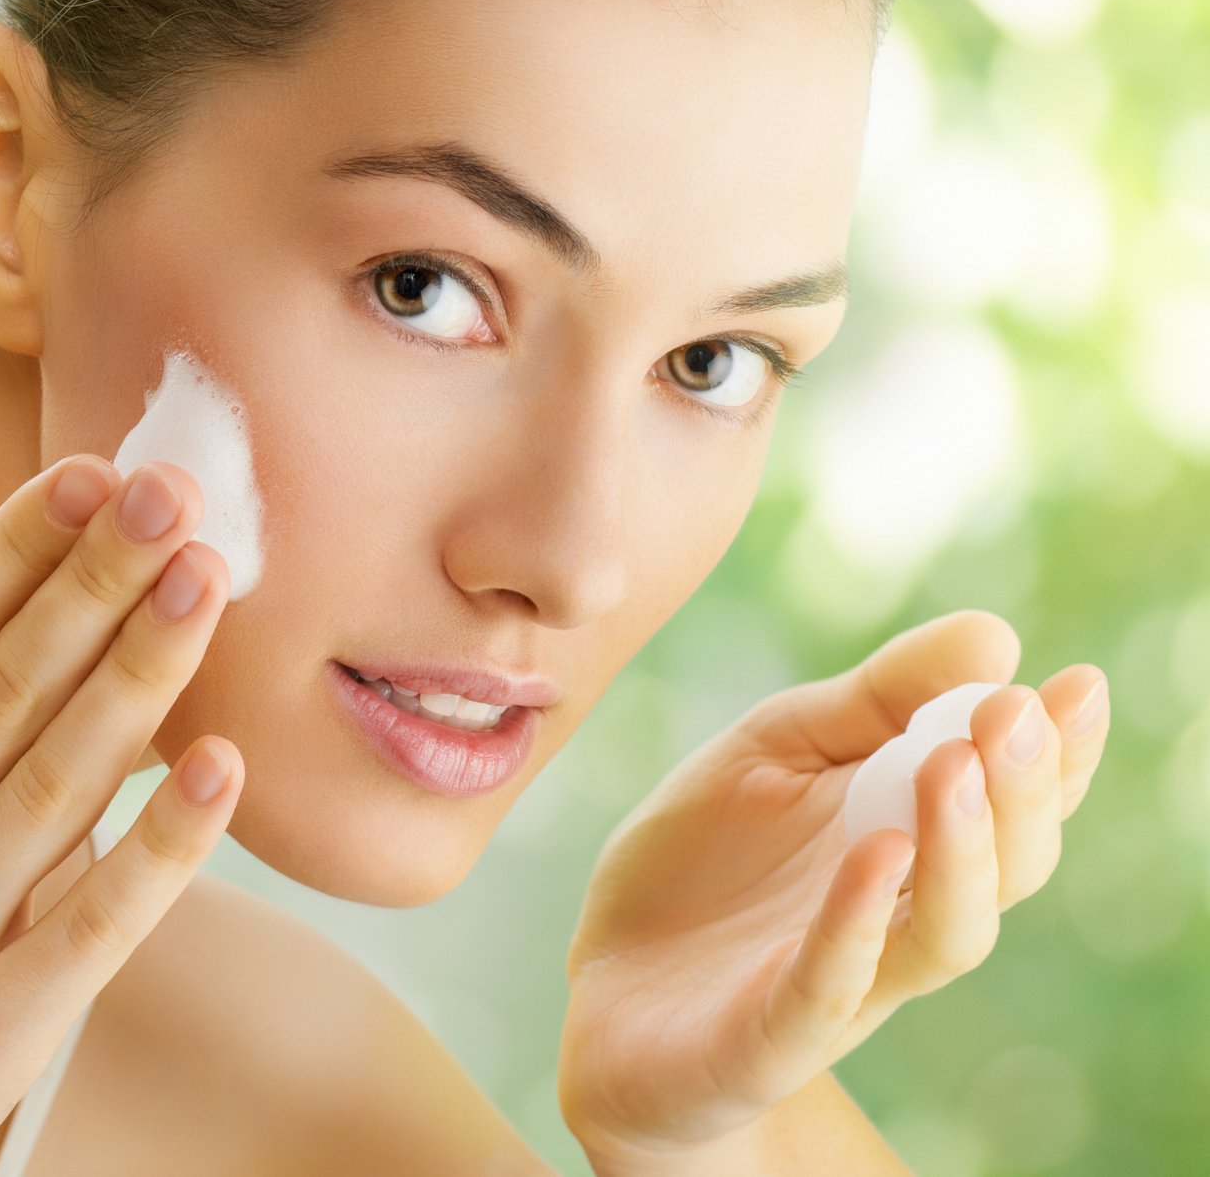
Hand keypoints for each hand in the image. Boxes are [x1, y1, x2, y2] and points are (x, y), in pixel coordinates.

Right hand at [0, 455, 241, 1176]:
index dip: (12, 548)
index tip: (86, 476)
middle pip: (5, 688)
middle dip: (95, 579)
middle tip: (176, 492)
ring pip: (56, 784)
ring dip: (140, 674)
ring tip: (207, 582)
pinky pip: (90, 930)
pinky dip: (161, 851)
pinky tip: (223, 773)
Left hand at [557, 609, 1109, 1165]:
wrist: (599, 978)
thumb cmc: (706, 859)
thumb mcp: (777, 748)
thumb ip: (874, 699)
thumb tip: (995, 638)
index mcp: (916, 844)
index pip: (1015, 804)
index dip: (1056, 753)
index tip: (1076, 683)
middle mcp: (901, 920)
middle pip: (1005, 870)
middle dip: (1019, 791)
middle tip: (1015, 713)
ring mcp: (841, 986)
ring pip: (944, 936)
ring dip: (961, 853)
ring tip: (954, 768)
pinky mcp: (766, 1037)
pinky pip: (826, 990)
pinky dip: (856, 925)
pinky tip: (875, 855)